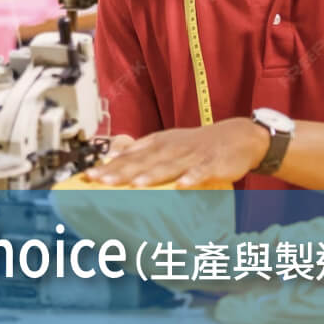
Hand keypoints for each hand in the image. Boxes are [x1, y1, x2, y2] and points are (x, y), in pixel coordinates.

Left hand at [85, 118, 269, 187]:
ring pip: (169, 166)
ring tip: (135, 185)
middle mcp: (170, 148)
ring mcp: (191, 156)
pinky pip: (201, 172)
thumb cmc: (195, 144)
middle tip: (100, 181)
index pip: (129, 156)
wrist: (235, 136)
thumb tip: (111, 158)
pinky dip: (192, 178)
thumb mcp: (165, 142)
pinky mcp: (212, 164)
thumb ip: (139, 151)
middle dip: (121, 172)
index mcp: (158, 144)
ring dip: (152, 175)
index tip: (88, 175)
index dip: (108, 166)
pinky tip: (183, 186)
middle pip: (143, 161)